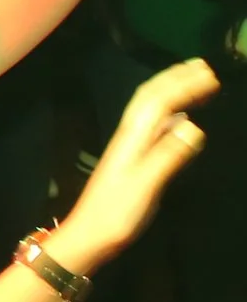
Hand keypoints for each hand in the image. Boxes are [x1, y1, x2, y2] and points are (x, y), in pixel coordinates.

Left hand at [51, 62, 216, 275]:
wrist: (89, 235)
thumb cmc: (116, 214)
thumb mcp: (145, 186)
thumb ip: (167, 156)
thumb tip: (194, 125)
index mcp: (132, 137)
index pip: (159, 101)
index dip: (183, 85)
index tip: (211, 75)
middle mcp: (129, 136)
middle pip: (151, 97)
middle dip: (175, 78)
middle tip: (203, 66)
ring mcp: (129, 147)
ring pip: (151, 109)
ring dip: (172, 91)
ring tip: (195, 82)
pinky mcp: (133, 160)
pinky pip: (154, 127)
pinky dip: (170, 114)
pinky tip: (181, 120)